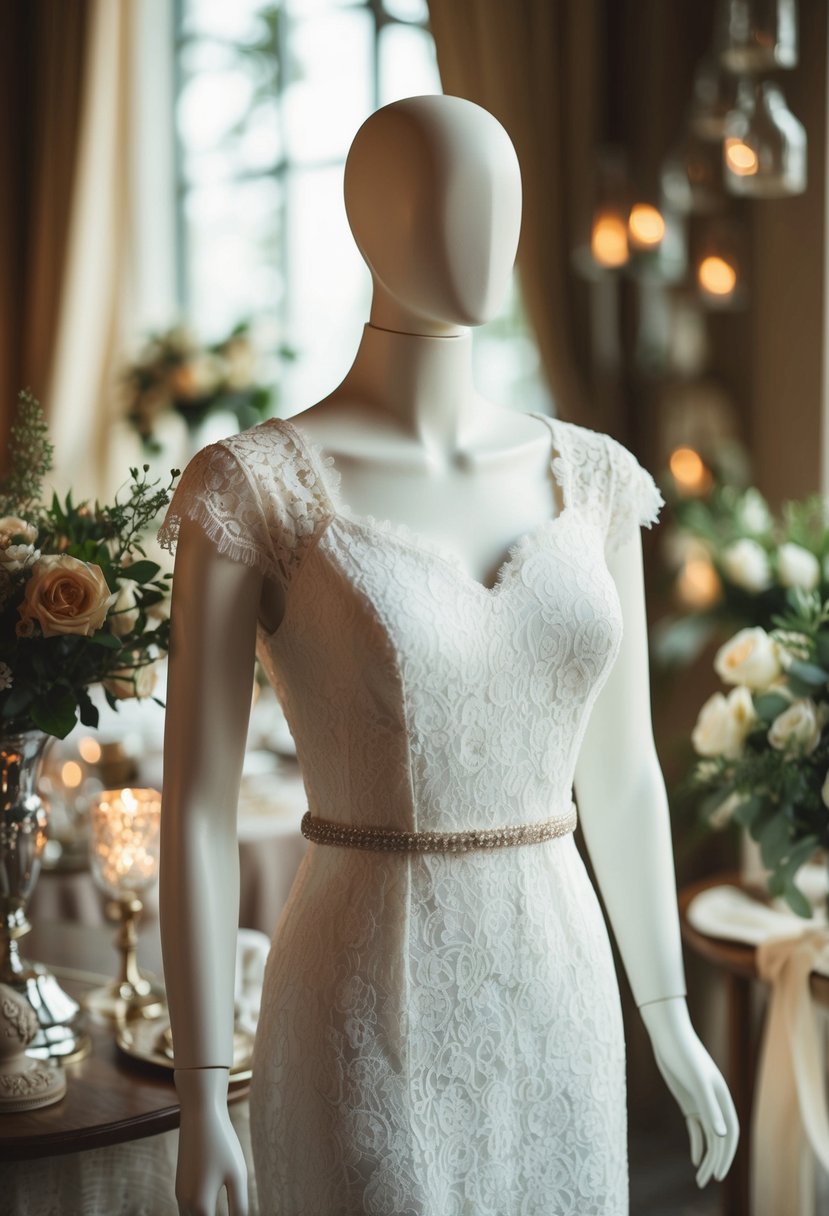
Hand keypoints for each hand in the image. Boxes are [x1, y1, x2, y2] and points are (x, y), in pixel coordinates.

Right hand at [174, 1067, 248, 1215]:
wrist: (200, 1112)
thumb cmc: (222, 1142)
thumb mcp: (237, 1175)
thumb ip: (239, 1207)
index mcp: (200, 1206)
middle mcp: (185, 1203)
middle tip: (234, 1215)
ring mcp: (180, 1193)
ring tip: (225, 1212)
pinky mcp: (182, 1183)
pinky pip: (189, 1210)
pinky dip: (200, 1214)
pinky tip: (213, 1211)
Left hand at [639, 996, 738, 1188]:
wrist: (667, 1035)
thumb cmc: (683, 1054)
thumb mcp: (696, 1081)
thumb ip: (710, 1107)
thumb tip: (722, 1135)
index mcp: (722, 1097)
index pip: (730, 1133)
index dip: (727, 1155)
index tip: (719, 1174)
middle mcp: (715, 1102)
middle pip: (720, 1139)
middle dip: (715, 1161)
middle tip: (707, 1182)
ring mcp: (701, 1102)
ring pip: (708, 1136)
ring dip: (706, 1157)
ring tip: (700, 1180)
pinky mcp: (688, 1101)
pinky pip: (696, 1128)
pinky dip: (697, 1144)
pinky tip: (694, 1160)